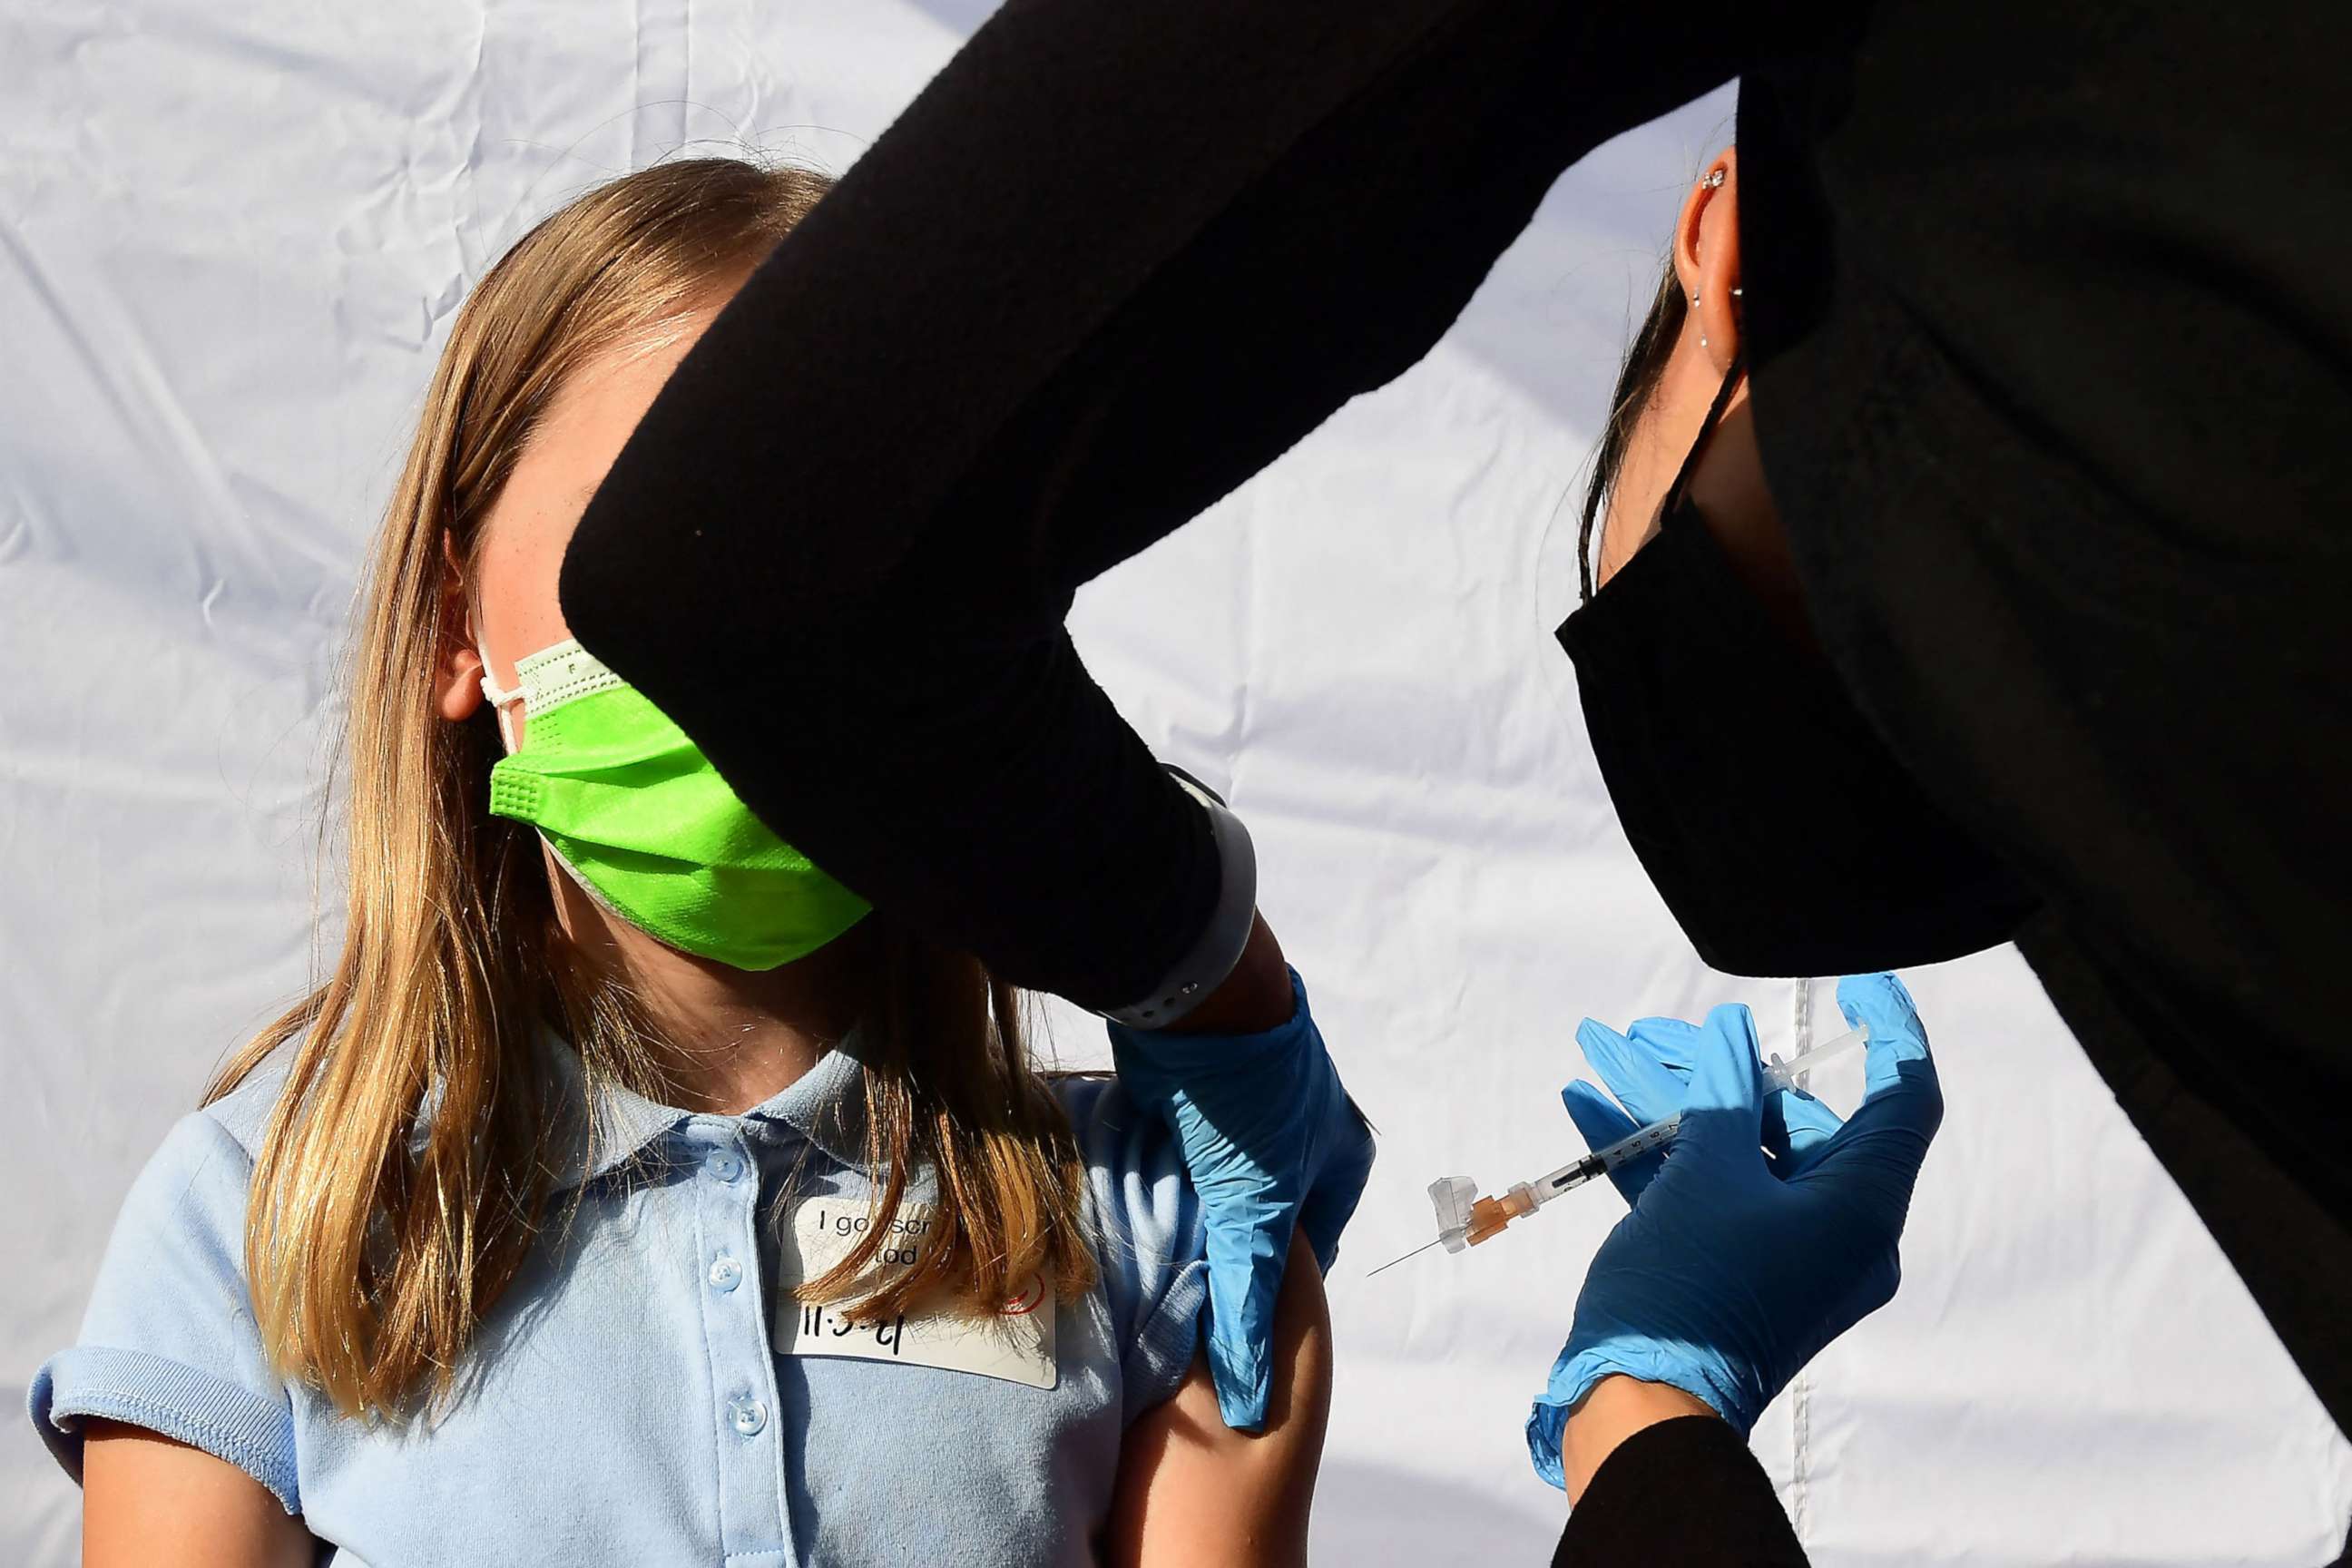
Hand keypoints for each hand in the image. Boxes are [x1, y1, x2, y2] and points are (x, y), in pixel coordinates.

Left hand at [1109, 964, 1373, 1431]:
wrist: (1194, 990)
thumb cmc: (1247, 1103)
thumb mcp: (1253, 1213)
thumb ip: (1249, 1303)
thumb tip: (1249, 1404)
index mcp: (1341, 1154)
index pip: (1310, 1252)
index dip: (1269, 1292)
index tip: (1224, 1329)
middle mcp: (1306, 1126)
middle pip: (1262, 1215)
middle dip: (1224, 1251)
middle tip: (1179, 1297)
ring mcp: (1252, 1100)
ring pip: (1219, 1181)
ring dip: (1190, 1210)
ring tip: (1149, 1254)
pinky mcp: (1201, 1082)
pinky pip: (1185, 1146)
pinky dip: (1164, 1171)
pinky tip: (1131, 1199)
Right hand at [1526, 973, 1940, 1487]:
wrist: (1641, 1406)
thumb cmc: (1692, 1288)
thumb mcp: (1707, 1173)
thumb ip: (1725, 1094)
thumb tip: (1732, 1036)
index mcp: (1859, 1206)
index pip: (1903, 1098)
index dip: (1888, 1030)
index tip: (1854, 983)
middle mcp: (1834, 1228)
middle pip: (1792, 1118)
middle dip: (1715, 1066)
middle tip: (1649, 1034)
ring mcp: (1780, 1251)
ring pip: (1734, 1151)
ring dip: (1667, 1101)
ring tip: (1604, 1051)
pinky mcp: (1730, 1269)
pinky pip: (1703, 1192)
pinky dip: (1654, 1152)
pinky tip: (1589, 1108)